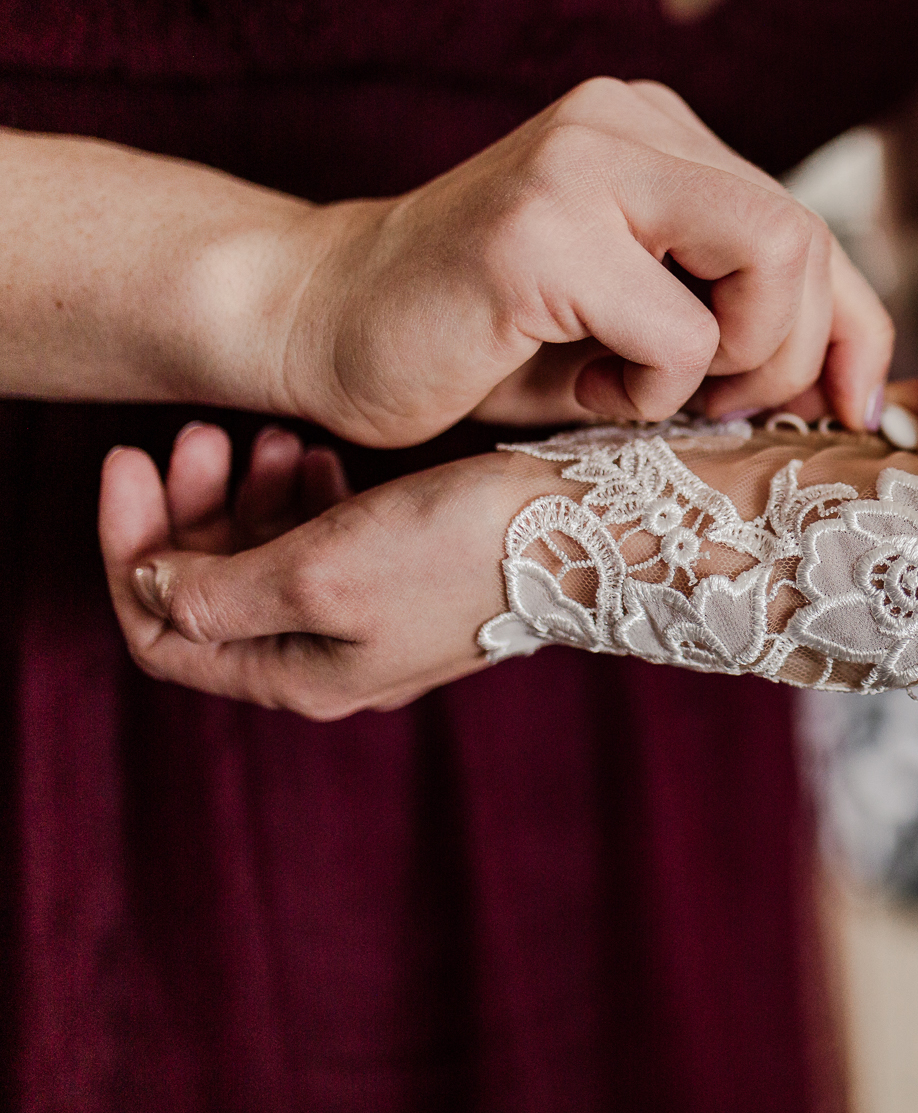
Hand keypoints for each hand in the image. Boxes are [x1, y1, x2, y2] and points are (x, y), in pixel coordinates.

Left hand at [98, 423, 528, 718]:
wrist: (592, 528)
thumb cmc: (463, 548)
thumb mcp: (321, 570)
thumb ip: (220, 589)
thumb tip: (153, 586)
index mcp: (303, 677)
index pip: (166, 635)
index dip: (131, 552)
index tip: (130, 463)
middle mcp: (335, 662)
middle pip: (217, 595)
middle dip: (193, 512)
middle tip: (200, 435)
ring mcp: (377, 622)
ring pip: (274, 563)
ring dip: (252, 496)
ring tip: (270, 436)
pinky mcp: (415, 581)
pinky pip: (330, 546)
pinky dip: (307, 498)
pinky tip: (323, 454)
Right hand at [276, 78, 892, 446]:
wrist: (316, 323)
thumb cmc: (485, 343)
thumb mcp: (640, 325)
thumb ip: (741, 328)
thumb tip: (864, 388)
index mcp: (659, 133)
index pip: (811, 226)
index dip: (856, 331)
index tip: (846, 411)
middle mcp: (627, 120)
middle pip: (807, 236)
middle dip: (791, 354)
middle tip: (716, 410)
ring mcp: (582, 163)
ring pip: (772, 262)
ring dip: (731, 368)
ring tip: (641, 392)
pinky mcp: (539, 231)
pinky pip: (680, 334)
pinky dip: (650, 395)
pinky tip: (579, 388)